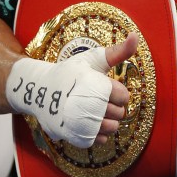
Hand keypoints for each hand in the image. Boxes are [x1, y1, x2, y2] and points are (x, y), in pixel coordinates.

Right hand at [6, 33, 137, 147]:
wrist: (39, 90)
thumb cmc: (70, 72)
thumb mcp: (92, 59)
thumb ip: (117, 52)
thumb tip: (136, 36)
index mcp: (91, 82)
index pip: (123, 96)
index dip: (119, 92)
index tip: (107, 88)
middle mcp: (84, 102)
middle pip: (119, 113)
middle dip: (115, 107)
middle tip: (101, 100)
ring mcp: (77, 120)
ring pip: (111, 128)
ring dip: (109, 121)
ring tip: (99, 112)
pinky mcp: (72, 134)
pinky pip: (98, 140)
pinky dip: (99, 133)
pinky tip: (92, 123)